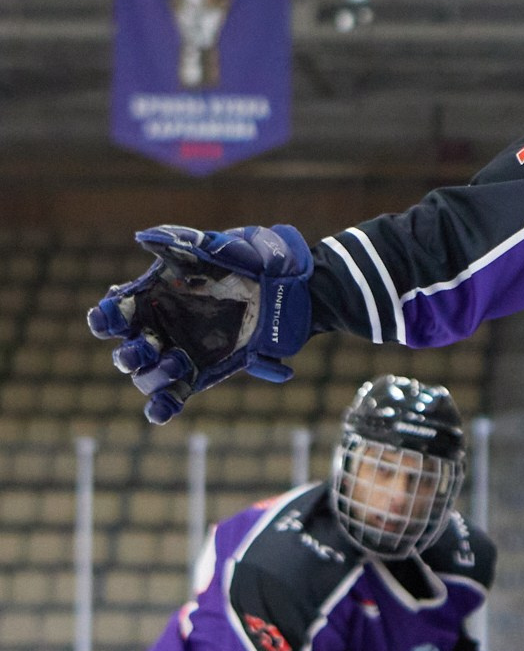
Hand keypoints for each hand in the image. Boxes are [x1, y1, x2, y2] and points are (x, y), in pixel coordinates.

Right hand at [87, 224, 313, 423]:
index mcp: (153, 297)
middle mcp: (160, 327)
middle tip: (150, 346)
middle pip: (126, 351)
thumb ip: (180, 242)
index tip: (113, 317)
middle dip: (131, 353)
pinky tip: (161, 412)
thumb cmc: (250, 259)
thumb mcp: (217, 246)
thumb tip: (144, 238)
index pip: (115, 312)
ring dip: (153, 376)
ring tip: (178, 362)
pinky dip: (163, 407)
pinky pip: (173, 395)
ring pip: (146, 375)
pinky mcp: (201, 372)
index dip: (107, 317)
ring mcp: (179, 351)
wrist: (288, 285)